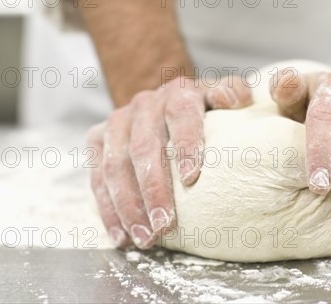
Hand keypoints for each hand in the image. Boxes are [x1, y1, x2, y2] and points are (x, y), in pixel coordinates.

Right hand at [87, 76, 252, 248]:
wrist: (167, 101)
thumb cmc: (204, 109)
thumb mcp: (224, 96)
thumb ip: (233, 93)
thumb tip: (232, 99)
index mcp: (178, 93)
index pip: (181, 115)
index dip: (186, 145)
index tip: (192, 179)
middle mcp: (144, 104)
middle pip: (144, 148)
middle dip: (154, 190)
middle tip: (166, 224)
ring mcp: (118, 121)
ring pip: (115, 166)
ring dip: (129, 206)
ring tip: (146, 237)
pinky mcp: (98, 139)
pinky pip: (97, 177)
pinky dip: (108, 210)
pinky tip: (121, 235)